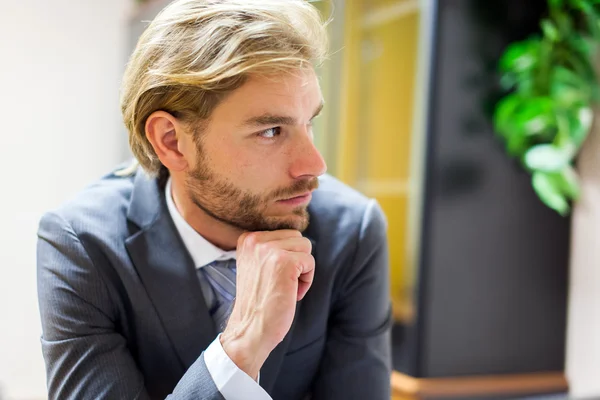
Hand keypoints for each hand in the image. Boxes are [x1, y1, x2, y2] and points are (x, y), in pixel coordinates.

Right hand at [220, 230, 314, 379]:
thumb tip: (299, 238)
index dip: (287, 257)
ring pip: (306, 248)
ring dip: (302, 270)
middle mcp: (255, 240)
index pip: (285, 234)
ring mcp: (270, 250)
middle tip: (281, 284)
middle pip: (298, 238)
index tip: (272, 277)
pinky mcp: (286, 262)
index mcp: (247, 239)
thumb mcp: (256, 265)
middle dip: (296, 261)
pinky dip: (306, 281)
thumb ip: (270, 248)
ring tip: (285, 288)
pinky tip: (291, 294)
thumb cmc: (258, 302)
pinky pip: (310, 262)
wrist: (250, 330)